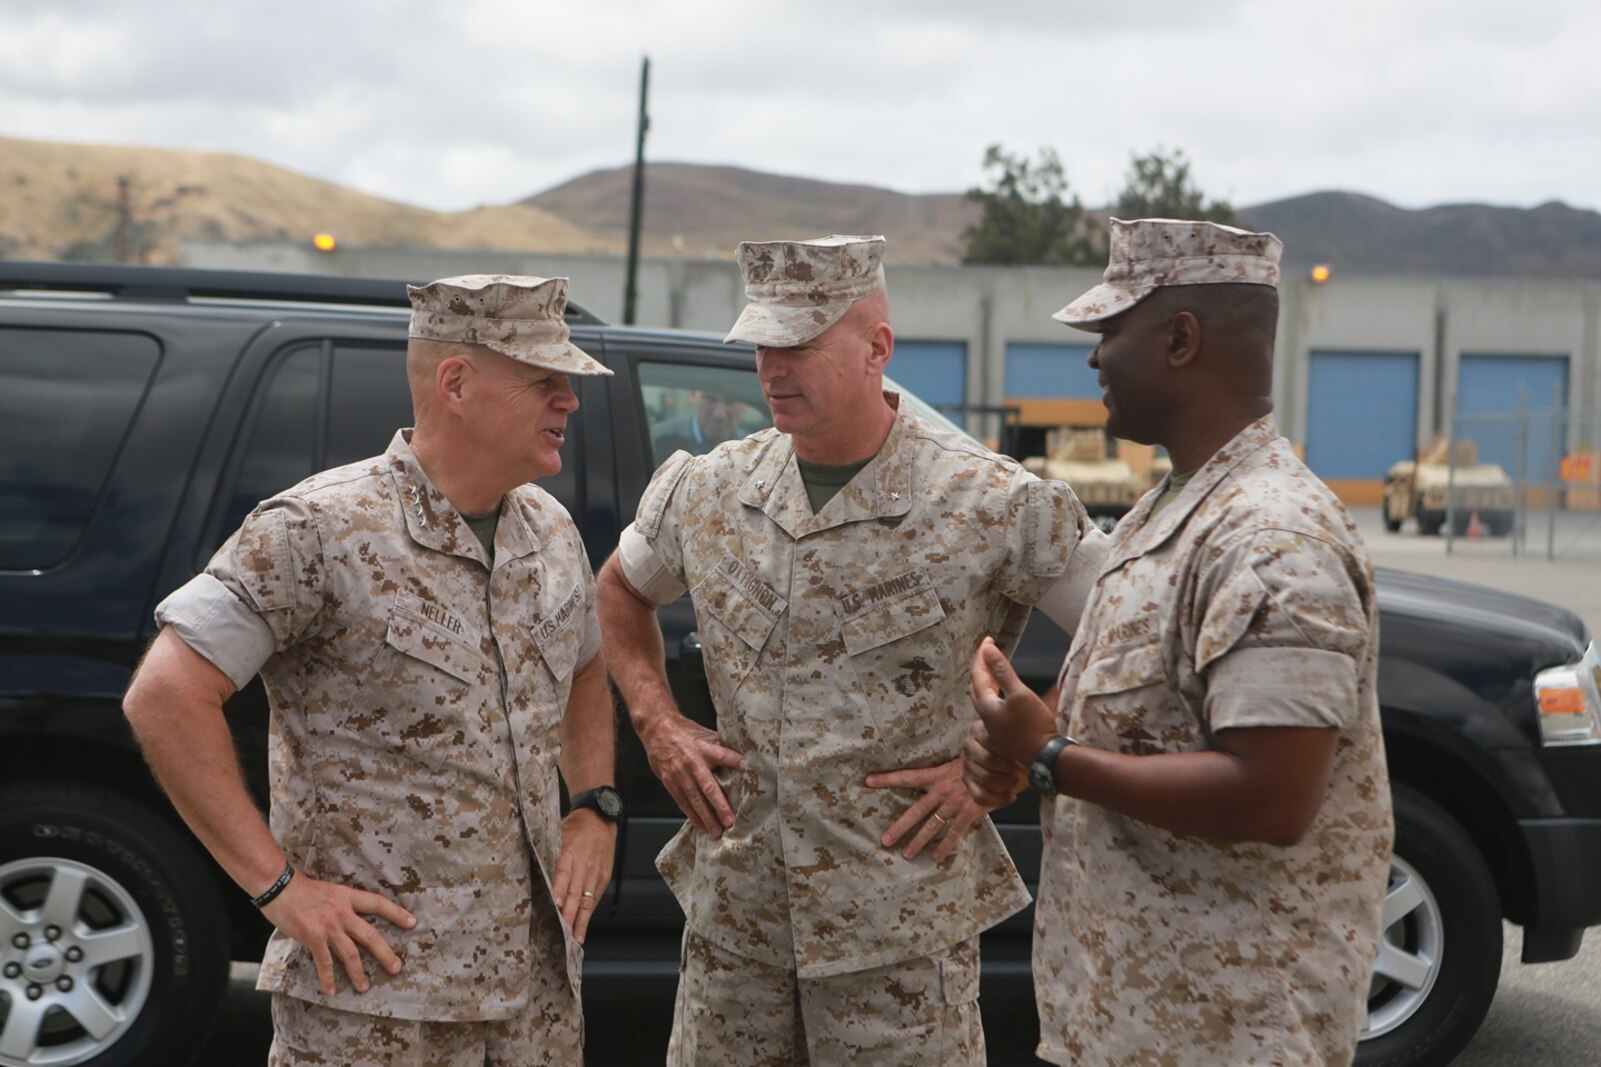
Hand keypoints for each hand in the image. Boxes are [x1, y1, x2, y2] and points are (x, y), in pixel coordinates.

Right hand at [260, 873, 416, 996]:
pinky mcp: (313, 937)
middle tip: (397, 968)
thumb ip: (340, 905)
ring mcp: (329, 926)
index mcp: (348, 897)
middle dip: (385, 954)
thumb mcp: (329, 891)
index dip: (397, 913)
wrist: (279, 886)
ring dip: (358, 973)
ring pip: (351, 953)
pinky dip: (328, 978)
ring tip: (364, 987)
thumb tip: (348, 919)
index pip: (378, 904)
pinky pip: (325, 962)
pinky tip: (331, 990)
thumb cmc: (301, 888)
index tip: (413, 922)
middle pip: (371, 935)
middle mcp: (343, 912)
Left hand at [553, 809, 617, 943]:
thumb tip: (528, 870)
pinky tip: (583, 927)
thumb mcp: (557, 834)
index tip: (556, 905)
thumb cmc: (574, 827)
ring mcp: (596, 873)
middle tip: (563, 932)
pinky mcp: (603, 878)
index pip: (564, 873)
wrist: (600, 818)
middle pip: (576, 892)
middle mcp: (584, 864)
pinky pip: (595, 899)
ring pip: (587, 901)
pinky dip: (588, 914)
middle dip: (569, 914)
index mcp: (570, 851)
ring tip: (575, 938)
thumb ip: (547, 854)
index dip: (560, 890)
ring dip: (580, 920)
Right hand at [635, 708, 743, 836]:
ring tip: (716, 831)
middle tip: (730, 821)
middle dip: (720, 806)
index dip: (734, 761)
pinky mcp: (669, 781)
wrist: (657, 728)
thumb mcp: (705, 734)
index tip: (747, 768)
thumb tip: (742, 758)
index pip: (722, 754)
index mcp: (704, 748)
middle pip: (708, 787)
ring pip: (694, 800)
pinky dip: (692, 815)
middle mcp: (692, 763)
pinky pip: (682, 802)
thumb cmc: (684, 732)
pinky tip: (700, 825)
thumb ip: (721, 747)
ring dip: (706, 817)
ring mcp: (680, 774)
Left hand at [865, 756, 984, 861]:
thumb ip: (945, 767)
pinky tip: (936, 856)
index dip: (887, 779)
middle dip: (900, 827)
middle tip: (886, 840)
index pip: (907, 777)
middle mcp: (942, 791)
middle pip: (915, 811)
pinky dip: (945, 846)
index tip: (868, 781)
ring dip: (918, 841)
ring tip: (907, 854)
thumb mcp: (959, 758)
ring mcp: (955, 804)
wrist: (1004, 765)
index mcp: (937, 775)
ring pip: (932, 826)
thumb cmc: (980, 760)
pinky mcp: (969, 814)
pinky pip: (954, 833)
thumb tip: (935, 765)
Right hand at [962, 717, 1028, 810]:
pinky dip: (996, 799)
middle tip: (1019, 767)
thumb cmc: (1026, 743)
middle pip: (985, 760)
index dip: (1007, 750)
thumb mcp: (1019, 723)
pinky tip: (1011, 797)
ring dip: (1004, 783)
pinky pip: (978, 795)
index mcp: (979, 729)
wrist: (1034, 762)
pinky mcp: (970, 783)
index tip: (1021, 753)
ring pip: (982, 778)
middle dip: (1006, 767)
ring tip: (1016, 781)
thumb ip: (1006, 708)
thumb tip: (994, 692)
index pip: (988, 740)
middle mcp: (970, 746)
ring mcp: (968, 765)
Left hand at [968, 637, 1056, 765]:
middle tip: (988, 649)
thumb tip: (988, 650)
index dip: (982, 655)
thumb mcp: (1019, 693)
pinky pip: (992, 703)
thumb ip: (1002, 671)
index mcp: (985, 704)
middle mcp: (985, 714)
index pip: (978, 673)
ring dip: (986, 677)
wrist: (1043, 756)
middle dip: (981, 664)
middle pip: (977, 683)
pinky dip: (993, 689)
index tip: (988, 640)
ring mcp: (993, 723)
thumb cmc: (1032, 725)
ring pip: (983, 694)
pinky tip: (1001, 690)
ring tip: (992, 665)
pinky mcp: (1003, 729)